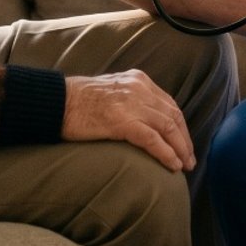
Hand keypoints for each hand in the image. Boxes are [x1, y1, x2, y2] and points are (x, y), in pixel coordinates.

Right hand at [61, 70, 195, 171]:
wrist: (56, 101)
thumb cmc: (77, 100)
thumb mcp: (111, 91)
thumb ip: (130, 99)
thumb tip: (145, 121)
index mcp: (138, 80)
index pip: (169, 104)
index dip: (180, 126)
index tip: (184, 143)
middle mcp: (139, 88)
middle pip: (173, 116)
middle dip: (184, 139)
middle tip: (189, 159)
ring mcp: (131, 103)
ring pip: (167, 127)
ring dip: (180, 149)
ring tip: (184, 166)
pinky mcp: (122, 121)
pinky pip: (152, 139)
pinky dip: (166, 154)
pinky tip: (172, 165)